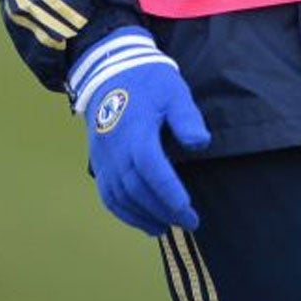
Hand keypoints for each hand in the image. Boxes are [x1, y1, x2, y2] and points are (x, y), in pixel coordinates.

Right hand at [68, 27, 211, 234]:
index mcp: (136, 131)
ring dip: (143, 216)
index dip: (169, 193)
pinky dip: (124, 213)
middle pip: (136, 189)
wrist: (110, 73)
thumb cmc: (148, 82)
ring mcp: (104, 158)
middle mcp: (116, 150)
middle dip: (162, 210)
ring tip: (167, 228)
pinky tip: (144, 222)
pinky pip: (108, 195)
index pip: (151, 169)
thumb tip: (201, 143)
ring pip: (120, 197)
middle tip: (188, 223)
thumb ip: (187, 117)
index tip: (188, 211)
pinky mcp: (99, 163)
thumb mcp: (174, 91)